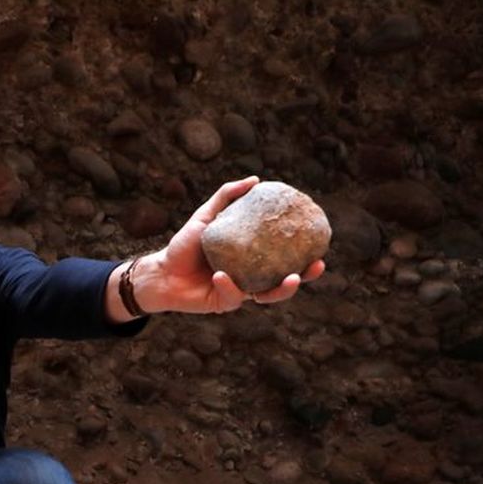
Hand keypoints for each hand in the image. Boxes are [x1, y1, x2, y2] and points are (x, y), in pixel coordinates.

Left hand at [132, 176, 325, 313]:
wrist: (161, 271)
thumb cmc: (184, 245)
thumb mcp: (206, 216)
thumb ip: (227, 196)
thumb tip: (256, 180)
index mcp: (252, 258)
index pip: (284, 256)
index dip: (304, 252)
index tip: (320, 243)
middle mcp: (250, 276)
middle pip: (284, 280)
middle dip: (304, 276)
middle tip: (316, 265)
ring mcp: (239, 291)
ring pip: (267, 295)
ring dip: (282, 290)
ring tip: (290, 278)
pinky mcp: (224, 303)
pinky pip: (233, 296)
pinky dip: (229, 286)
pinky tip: (221, 275)